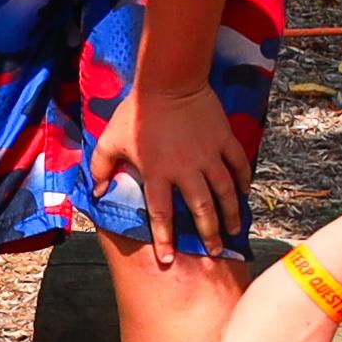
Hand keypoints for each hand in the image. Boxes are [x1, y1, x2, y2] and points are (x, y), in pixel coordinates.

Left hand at [89, 67, 245, 261]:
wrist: (168, 81)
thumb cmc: (136, 112)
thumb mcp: (111, 140)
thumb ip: (101, 168)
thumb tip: (97, 193)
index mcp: (158, 174)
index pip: (162, 215)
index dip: (165, 240)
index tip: (169, 260)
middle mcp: (186, 171)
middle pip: (202, 210)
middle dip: (210, 234)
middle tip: (217, 252)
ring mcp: (209, 156)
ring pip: (225, 192)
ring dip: (231, 213)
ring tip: (234, 230)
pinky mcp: (224, 140)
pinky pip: (238, 165)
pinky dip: (243, 180)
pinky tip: (245, 194)